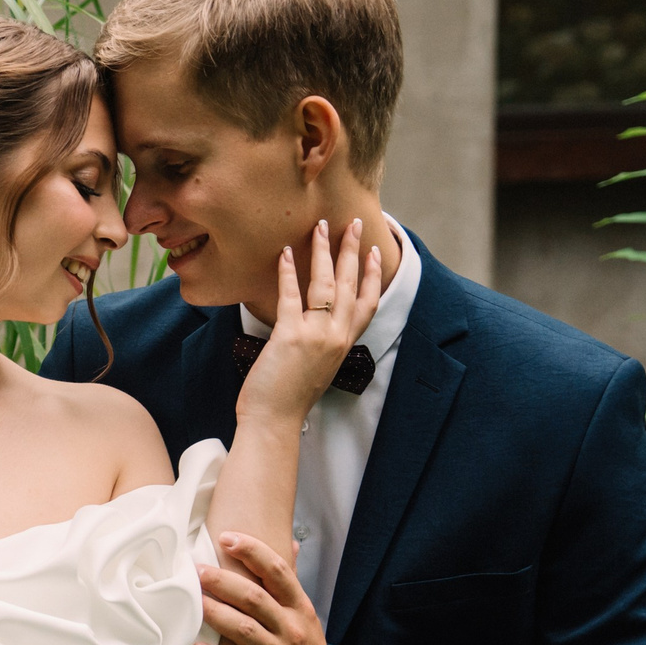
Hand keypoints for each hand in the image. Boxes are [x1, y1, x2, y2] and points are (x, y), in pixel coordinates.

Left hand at [195, 533, 326, 644]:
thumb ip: (291, 584)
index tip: (227, 537)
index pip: (278, 572)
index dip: (253, 551)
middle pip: (255, 598)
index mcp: (300, 609)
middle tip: (197, 570)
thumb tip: (291, 543)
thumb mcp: (307, 616)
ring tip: (193, 602)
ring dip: (216, 614)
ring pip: (245, 631)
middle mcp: (292, 630)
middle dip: (224, 581)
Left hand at [236, 217, 384, 426]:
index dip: (372, 275)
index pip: (367, 303)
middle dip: (351, 250)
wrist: (273, 420)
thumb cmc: (288, 397)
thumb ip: (322, 345)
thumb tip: (314, 328)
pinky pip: (291, 296)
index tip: (372, 251)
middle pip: (350, 284)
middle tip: (351, 224)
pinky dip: (287, 272)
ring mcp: (316, 335)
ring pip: (326, 284)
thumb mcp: (317, 368)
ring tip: (319, 227)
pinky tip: (284, 253)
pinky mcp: (291, 336)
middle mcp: (336, 336)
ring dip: (323, 252)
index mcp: (344, 344)